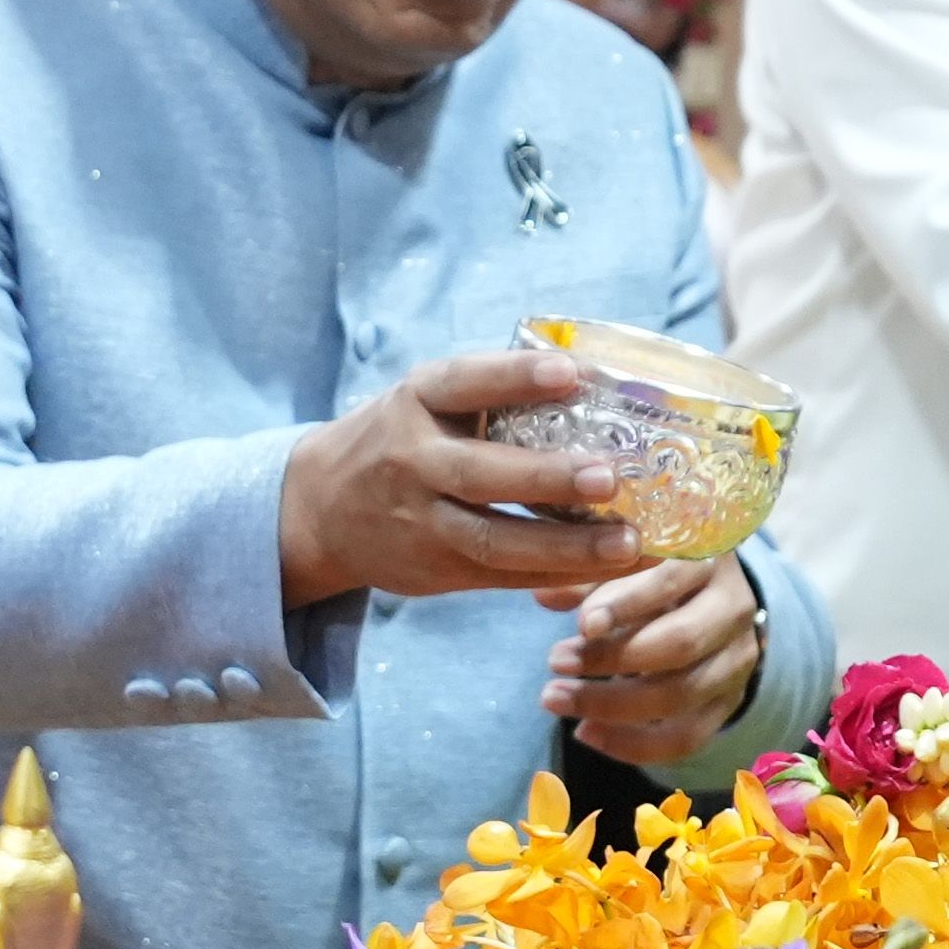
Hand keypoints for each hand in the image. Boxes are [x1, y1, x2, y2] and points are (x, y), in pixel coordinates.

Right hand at [277, 348, 643, 602]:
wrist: (320, 508)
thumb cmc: (402, 439)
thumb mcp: (425, 401)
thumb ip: (490, 394)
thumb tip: (598, 379)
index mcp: (415, 401)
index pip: (465, 382)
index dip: (517, 376)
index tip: (571, 372)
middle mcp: (412, 460)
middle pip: (479, 474)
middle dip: (548, 478)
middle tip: (610, 478)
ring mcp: (420, 521)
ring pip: (493, 540)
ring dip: (565, 546)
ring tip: (628, 542)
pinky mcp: (433, 569)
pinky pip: (500, 576)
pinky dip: (556, 575)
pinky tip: (606, 569)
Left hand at [540, 553, 764, 766]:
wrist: (706, 597)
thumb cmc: (653, 569)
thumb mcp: (624, 558)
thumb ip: (588, 573)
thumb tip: (544, 595)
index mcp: (710, 559)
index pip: (672, 581)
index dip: (626, 604)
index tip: (581, 624)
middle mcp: (735, 608)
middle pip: (681, 643)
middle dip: (610, 659)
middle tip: (554, 661)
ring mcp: (737, 660)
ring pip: (681, 695)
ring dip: (611, 705)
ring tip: (555, 698)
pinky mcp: (730, 701)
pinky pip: (686, 737)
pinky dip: (633, 744)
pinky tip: (586, 732)